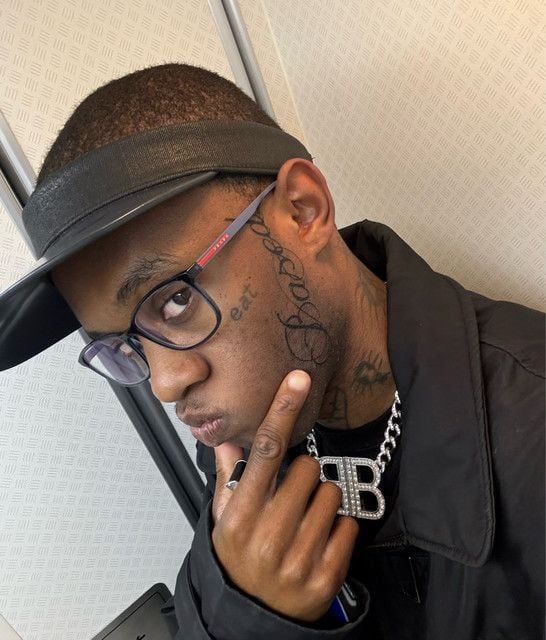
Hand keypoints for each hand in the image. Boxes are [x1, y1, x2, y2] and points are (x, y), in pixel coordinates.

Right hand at [211, 370, 359, 622]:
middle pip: (307, 469)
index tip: (297, 380)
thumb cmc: (239, 560)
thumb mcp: (223, 518)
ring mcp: (297, 559)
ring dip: (321, 501)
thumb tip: (226, 437)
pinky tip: (317, 541)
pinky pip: (348, 526)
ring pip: (331, 494)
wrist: (253, 616)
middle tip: (289, 497)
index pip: (266, 451)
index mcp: (240, 516)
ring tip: (302, 522)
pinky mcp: (325, 577)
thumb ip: (228, 475)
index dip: (282, 410)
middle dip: (303, 476)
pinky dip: (338, 529)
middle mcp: (267, 535)